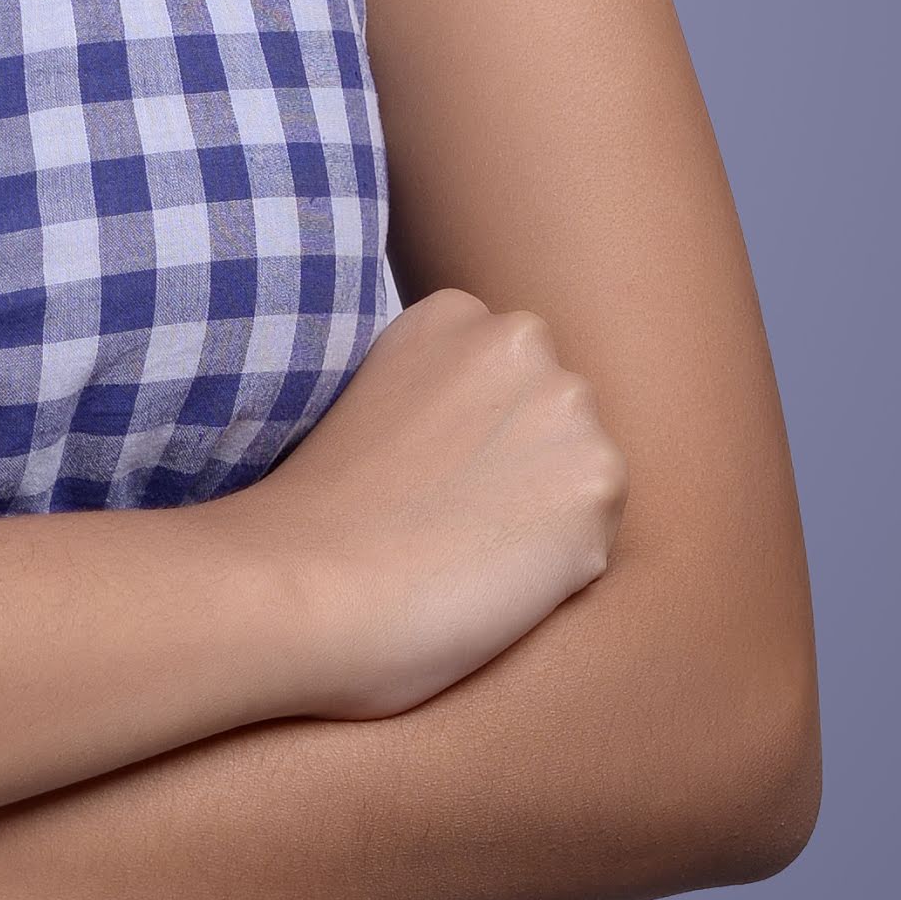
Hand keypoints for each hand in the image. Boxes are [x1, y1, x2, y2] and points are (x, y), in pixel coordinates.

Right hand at [240, 288, 627, 719]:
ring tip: (463, 549)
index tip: (420, 475)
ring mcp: (566, 408)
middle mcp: (521, 340)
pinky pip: (597, 538)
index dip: (471, 441)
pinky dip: (559, 570)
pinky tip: (489, 577)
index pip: (508, 380)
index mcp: (454, 314)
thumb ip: (441, 393)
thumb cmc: (315, 522)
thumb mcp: (370, 405)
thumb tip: (492, 436)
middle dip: (522, 467)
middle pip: (556, 418)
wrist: (302, 585)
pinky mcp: (597, 482)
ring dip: (545, 516)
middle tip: (444, 517)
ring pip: (584, 476)